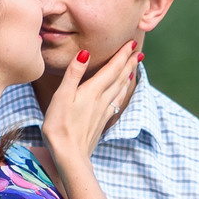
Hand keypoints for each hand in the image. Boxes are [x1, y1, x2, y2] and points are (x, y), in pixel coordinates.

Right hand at [41, 38, 140, 169]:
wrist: (70, 156)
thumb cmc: (60, 126)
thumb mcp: (62, 97)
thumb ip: (74, 74)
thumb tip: (85, 53)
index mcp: (93, 91)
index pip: (112, 68)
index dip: (122, 54)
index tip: (132, 42)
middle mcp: (102, 99)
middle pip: (120, 77)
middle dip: (129, 62)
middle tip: (138, 50)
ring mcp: (103, 111)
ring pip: (120, 89)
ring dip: (128, 75)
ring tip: (134, 66)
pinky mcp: (101, 121)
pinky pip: (116, 101)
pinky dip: (122, 91)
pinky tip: (122, 91)